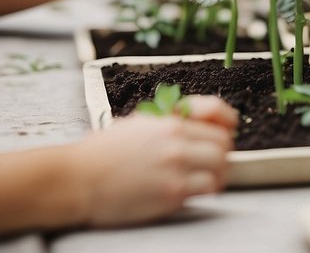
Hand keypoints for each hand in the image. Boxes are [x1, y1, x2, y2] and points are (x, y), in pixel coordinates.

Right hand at [73, 97, 236, 225]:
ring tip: (209, 178)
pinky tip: (197, 191)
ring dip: (219, 173)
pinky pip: (207, 188)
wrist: (78, 179)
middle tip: (214, 161)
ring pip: (221, 167)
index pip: (218, 116)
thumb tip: (198, 120)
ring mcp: (175, 168)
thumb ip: (169, 119)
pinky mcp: (171, 194)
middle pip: (223, 144)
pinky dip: (207, 190)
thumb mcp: (138, 123)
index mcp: (168, 121)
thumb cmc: (103, 152)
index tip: (230, 131)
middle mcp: (176, 142)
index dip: (227, 125)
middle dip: (223, 152)